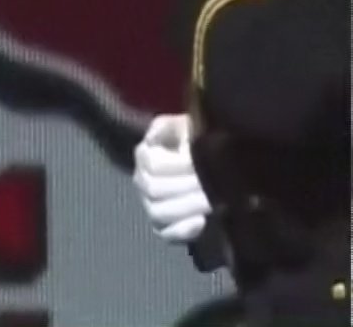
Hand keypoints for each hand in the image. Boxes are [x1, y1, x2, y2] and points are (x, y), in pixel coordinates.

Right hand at [132, 114, 210, 243]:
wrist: (215, 163)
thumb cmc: (200, 141)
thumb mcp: (186, 125)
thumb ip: (168, 127)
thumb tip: (154, 138)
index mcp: (145, 155)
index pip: (153, 164)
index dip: (180, 164)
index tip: (206, 161)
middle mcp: (142, 182)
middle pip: (154, 189)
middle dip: (187, 187)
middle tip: (216, 184)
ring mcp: (151, 206)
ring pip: (158, 213)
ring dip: (187, 207)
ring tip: (213, 202)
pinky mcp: (164, 228)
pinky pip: (166, 234)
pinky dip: (183, 230)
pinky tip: (202, 221)